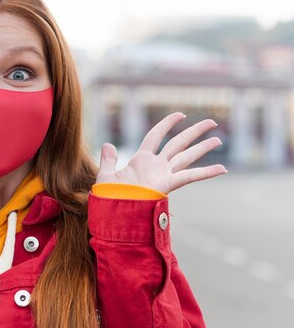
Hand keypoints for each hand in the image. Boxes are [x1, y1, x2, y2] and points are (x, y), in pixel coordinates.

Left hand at [96, 112, 226, 193]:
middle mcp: (156, 166)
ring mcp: (163, 175)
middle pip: (178, 143)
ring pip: (186, 156)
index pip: (155, 136)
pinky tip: (222, 168)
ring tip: (219, 139)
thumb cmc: (108, 199)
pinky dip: (205, 172)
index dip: (167, 124)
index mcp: (141, 160)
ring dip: (203, 147)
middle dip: (194, 132)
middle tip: (212, 122)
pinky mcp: (166, 184)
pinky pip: (189, 176)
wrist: (112, 213)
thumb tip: (107, 145)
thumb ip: (108, 160)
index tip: (181, 114)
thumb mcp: (105, 175)